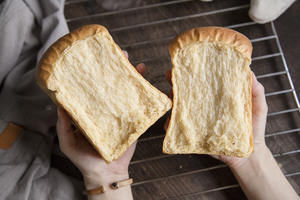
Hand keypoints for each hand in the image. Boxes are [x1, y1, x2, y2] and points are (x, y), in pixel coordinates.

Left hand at [56, 51, 145, 197]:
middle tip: (120, 53)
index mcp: (90, 110)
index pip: (93, 86)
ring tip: (136, 63)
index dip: (95, 72)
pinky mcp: (133, 121)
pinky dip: (144, 93)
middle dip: (116, 67)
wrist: (105, 173)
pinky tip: (146, 81)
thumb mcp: (67, 142)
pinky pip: (140, 105)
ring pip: (126, 90)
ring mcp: (120, 113)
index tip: (97, 58)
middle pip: (111, 84)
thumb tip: (59, 103)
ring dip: (132, 76)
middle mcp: (105, 108)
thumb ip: (64, 125)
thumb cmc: (83, 159)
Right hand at [164, 70, 268, 167]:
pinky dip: (170, 126)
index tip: (185, 63)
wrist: (249, 155)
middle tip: (169, 75)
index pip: (204, 81)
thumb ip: (256, 91)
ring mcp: (199, 120)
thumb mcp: (259, 107)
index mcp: (218, 96)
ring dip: (172, 101)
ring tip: (170, 97)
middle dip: (176, 82)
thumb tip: (249, 71)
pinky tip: (168, 124)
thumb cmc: (254, 128)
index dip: (194, 71)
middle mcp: (205, 106)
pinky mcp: (195, 134)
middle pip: (187, 91)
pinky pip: (179, 129)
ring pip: (180, 108)